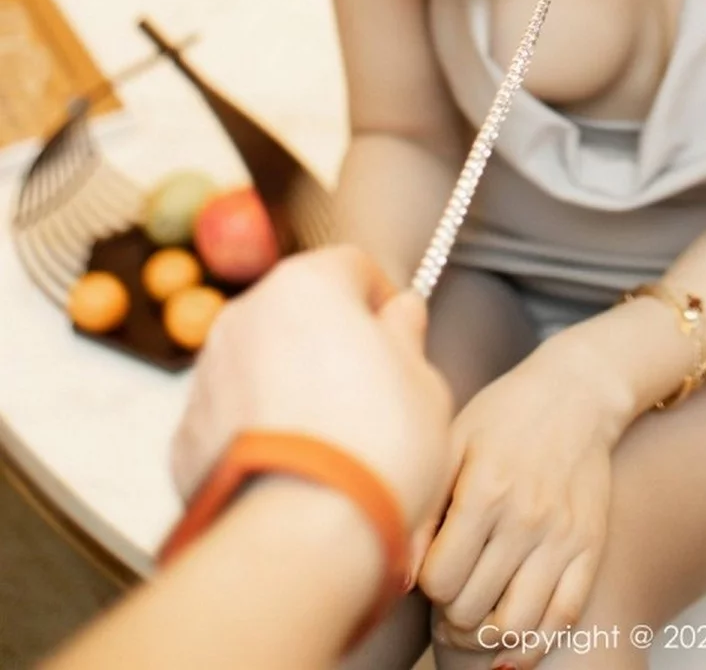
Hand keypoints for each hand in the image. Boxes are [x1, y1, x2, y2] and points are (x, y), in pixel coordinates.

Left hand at [170, 246, 453, 543]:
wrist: (303, 536)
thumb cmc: (379, 447)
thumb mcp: (423, 382)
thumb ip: (405, 335)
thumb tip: (399, 313)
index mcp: (307, 283)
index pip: (351, 265)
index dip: (380, 302)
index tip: (397, 343)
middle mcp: (245, 314)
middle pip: (297, 311)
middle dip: (327, 341)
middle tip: (366, 394)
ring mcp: (207, 374)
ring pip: (259, 363)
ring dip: (287, 385)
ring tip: (327, 443)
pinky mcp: (185, 435)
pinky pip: (232, 419)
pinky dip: (257, 434)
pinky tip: (290, 473)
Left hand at [417, 354, 614, 665]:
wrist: (577, 392)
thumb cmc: (504, 414)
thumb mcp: (454, 442)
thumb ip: (425, 509)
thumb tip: (400, 579)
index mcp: (485, 489)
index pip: (440, 579)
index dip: (426, 584)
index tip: (430, 567)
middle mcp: (526, 517)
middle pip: (472, 608)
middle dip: (450, 614)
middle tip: (448, 598)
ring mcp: (563, 536)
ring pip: (516, 625)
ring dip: (486, 638)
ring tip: (474, 623)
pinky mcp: (591, 546)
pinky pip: (563, 616)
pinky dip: (534, 644)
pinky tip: (512, 643)